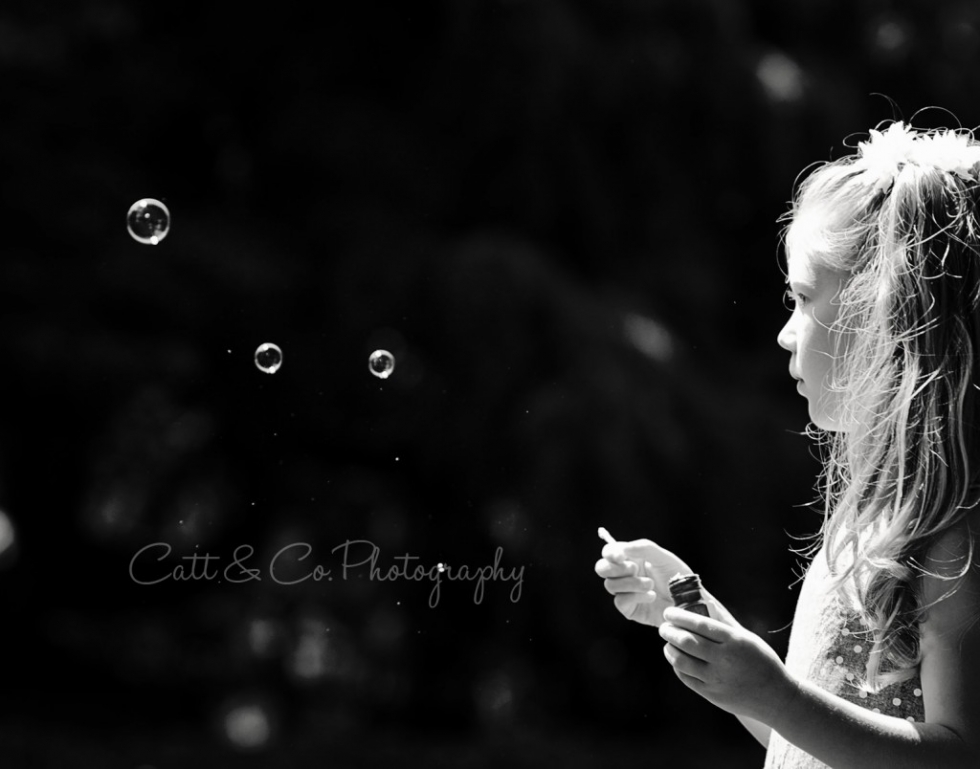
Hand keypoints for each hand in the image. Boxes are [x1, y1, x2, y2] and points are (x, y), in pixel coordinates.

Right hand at [594, 537, 695, 626]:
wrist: (689, 601)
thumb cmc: (678, 576)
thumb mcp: (663, 557)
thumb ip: (643, 548)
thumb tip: (622, 548)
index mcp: (631, 558)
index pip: (610, 552)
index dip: (610, 553)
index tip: (620, 556)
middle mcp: (626, 574)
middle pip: (602, 569)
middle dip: (614, 568)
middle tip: (634, 569)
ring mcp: (626, 592)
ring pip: (610, 585)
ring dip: (631, 583)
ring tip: (651, 585)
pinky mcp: (630, 608)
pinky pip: (621, 601)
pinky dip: (636, 597)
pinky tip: (652, 596)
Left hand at [658, 606, 796, 722]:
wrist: (776, 698)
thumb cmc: (762, 661)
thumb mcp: (746, 637)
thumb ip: (723, 619)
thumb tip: (704, 597)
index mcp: (734, 641)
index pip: (699, 624)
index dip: (679, 616)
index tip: (668, 613)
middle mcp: (724, 660)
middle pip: (686, 641)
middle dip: (669, 631)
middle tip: (664, 627)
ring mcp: (716, 679)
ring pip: (681, 661)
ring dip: (669, 649)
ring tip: (669, 643)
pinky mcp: (711, 695)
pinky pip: (686, 677)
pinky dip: (677, 666)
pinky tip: (678, 659)